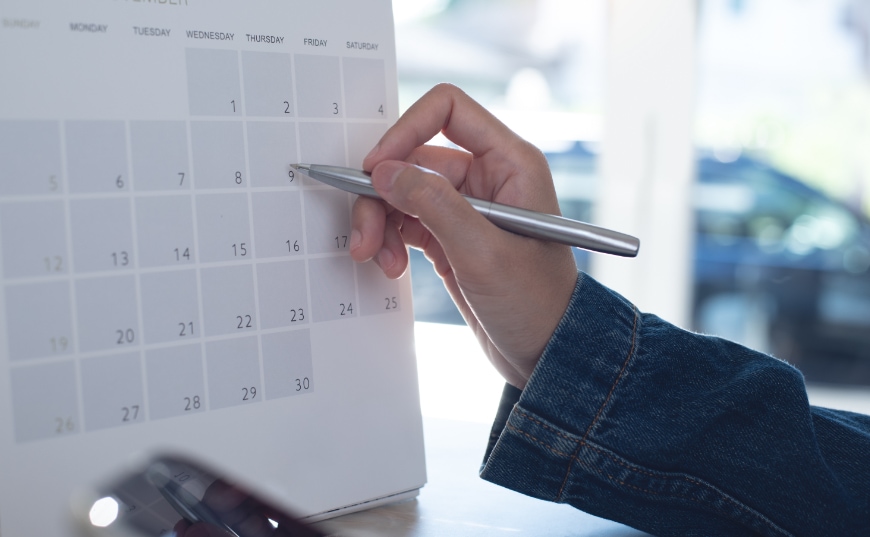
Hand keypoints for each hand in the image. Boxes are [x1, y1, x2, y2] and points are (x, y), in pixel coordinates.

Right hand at [351, 84, 577, 387]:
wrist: (545, 353)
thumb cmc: (537, 303)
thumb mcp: (483, 253)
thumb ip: (433, 206)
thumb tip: (384, 171)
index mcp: (510, 163)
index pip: (449, 110)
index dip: (406, 130)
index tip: (375, 168)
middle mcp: (486, 177)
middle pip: (413, 157)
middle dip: (381, 194)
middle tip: (363, 235)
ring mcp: (465, 207)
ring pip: (402, 191)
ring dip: (380, 221)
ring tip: (376, 259)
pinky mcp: (449, 235)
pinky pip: (404, 221)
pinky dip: (389, 239)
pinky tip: (390, 267)